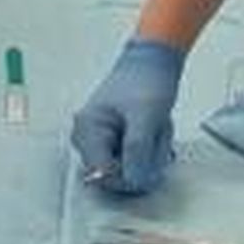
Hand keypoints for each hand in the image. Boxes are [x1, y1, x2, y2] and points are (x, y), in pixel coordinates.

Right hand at [69, 37, 182, 193]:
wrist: (153, 64)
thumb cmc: (145, 80)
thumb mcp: (146, 116)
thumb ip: (138, 149)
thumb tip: (134, 180)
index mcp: (88, 130)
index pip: (102, 176)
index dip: (128, 176)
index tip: (149, 164)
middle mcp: (88, 139)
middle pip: (116, 176)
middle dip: (142, 162)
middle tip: (156, 137)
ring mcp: (101, 143)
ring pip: (128, 171)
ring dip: (149, 156)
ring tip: (156, 130)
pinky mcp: (114, 144)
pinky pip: (134, 162)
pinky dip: (149, 152)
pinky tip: (153, 134)